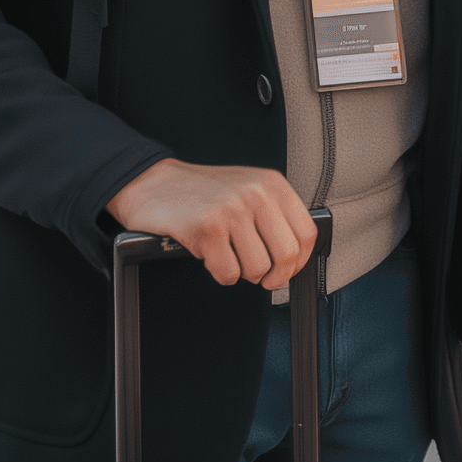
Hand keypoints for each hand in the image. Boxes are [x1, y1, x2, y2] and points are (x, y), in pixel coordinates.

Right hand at [106, 160, 317, 291]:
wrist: (154, 183)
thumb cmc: (202, 192)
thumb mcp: (248, 188)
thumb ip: (274, 214)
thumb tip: (297, 255)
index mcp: (272, 184)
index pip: (306, 232)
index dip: (300, 260)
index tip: (288, 269)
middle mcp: (256, 194)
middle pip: (287, 254)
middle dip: (275, 275)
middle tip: (262, 277)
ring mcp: (231, 210)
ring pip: (257, 268)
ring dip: (243, 273)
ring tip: (229, 257)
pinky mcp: (207, 229)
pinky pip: (228, 273)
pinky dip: (220, 273)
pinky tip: (211, 255)